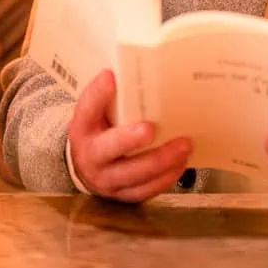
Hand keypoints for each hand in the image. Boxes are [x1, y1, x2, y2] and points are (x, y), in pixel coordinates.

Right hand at [67, 70, 191, 202]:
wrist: (86, 169)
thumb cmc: (99, 132)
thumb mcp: (96, 114)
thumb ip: (109, 98)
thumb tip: (132, 72)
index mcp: (82, 129)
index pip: (87, 109)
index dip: (98, 94)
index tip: (111, 77)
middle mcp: (91, 156)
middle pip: (109, 148)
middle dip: (130, 139)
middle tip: (151, 128)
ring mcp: (107, 180)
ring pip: (135, 174)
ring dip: (162, 160)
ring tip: (184, 145)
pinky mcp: (123, 196)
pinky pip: (146, 190)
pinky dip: (166, 177)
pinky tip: (181, 163)